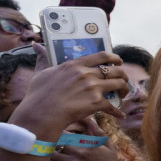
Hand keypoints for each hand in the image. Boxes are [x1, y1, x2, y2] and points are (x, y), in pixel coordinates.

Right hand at [9, 52, 127, 138]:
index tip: (119, 61)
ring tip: (123, 94)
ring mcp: (93, 87)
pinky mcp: (96, 102)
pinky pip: (113, 106)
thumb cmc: (38, 95)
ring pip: (119, 84)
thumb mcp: (41, 73)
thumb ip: (43, 59)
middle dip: (123, 75)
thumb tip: (36, 45)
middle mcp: (86, 74)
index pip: (101, 56)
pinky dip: (117, 112)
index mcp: (75, 65)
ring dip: (124, 89)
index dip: (114, 57)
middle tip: (123, 80)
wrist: (41, 113)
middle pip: (115, 70)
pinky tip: (120, 115)